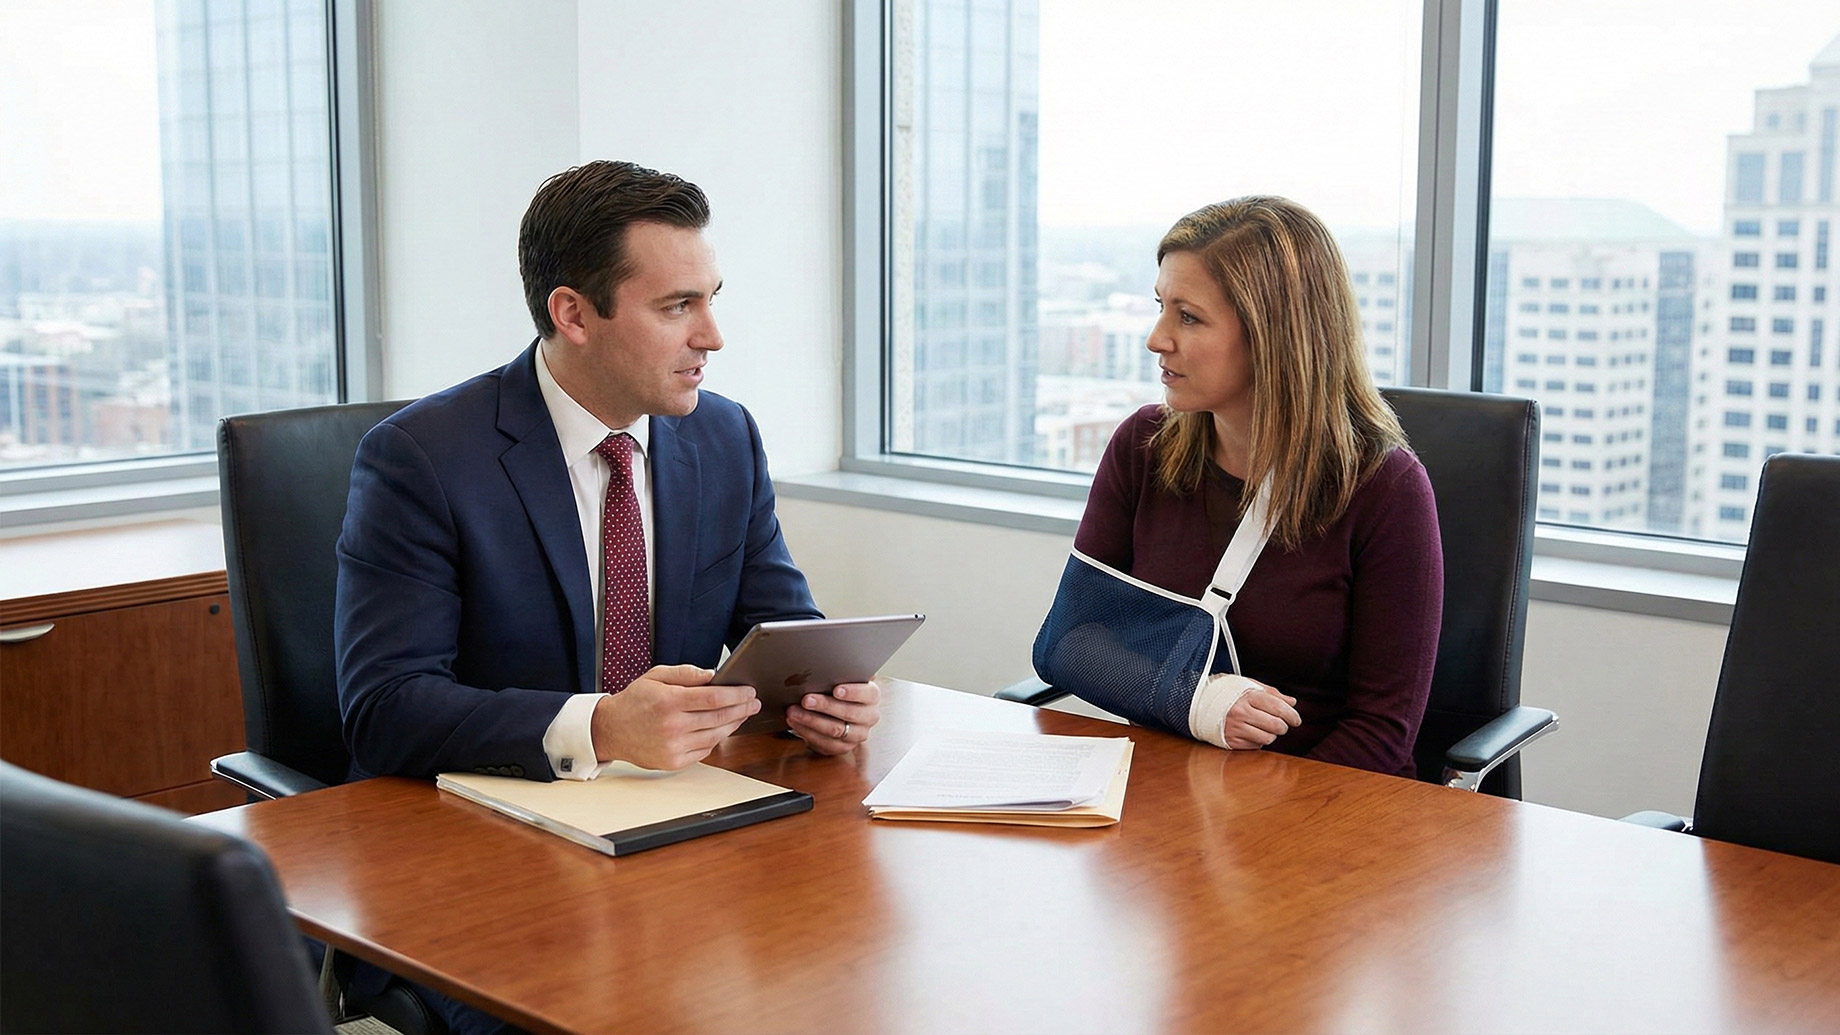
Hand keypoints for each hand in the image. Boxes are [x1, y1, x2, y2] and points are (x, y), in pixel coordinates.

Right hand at [590, 664, 759, 769]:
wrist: (611, 730)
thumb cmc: (634, 701)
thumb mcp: (656, 676)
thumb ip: (686, 673)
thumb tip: (713, 674)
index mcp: (669, 701)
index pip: (714, 698)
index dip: (737, 694)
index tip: (749, 691)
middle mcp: (672, 726)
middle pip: (719, 717)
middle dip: (742, 708)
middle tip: (754, 702)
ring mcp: (673, 747)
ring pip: (716, 736)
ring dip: (734, 724)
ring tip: (742, 714)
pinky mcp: (673, 762)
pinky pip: (705, 750)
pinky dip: (716, 739)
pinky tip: (721, 729)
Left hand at [786, 680, 880, 754]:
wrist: (838, 713)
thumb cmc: (838, 691)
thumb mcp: (844, 679)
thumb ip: (844, 672)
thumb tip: (840, 659)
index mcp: (872, 697)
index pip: (868, 694)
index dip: (853, 692)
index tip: (836, 689)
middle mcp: (869, 717)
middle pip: (849, 713)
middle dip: (825, 706)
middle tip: (806, 699)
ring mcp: (857, 734)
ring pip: (835, 730)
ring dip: (811, 720)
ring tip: (793, 711)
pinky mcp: (843, 748)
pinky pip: (824, 743)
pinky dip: (807, 732)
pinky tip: (795, 722)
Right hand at [1222, 685, 1301, 749]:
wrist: (1197, 702)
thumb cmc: (1225, 692)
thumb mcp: (1247, 685)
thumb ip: (1271, 693)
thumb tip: (1292, 702)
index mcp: (1248, 696)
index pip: (1279, 708)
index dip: (1292, 715)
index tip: (1296, 720)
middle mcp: (1241, 712)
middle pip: (1276, 726)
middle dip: (1283, 727)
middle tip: (1281, 724)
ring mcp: (1235, 728)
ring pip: (1267, 739)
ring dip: (1271, 735)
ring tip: (1265, 728)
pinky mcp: (1230, 741)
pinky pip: (1255, 746)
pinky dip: (1258, 741)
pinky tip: (1252, 732)